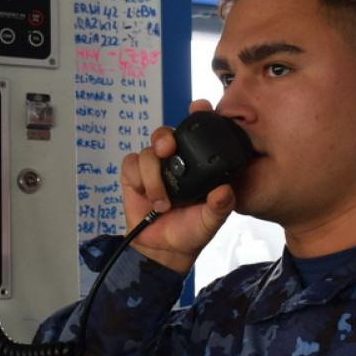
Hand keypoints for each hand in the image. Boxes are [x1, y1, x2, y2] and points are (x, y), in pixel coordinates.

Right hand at [120, 101, 236, 273]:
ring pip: (148, 151)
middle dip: (165, 137)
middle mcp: (175, 160)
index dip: (198, 114)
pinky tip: (147, 196)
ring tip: (162, 202)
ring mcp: (153, 166)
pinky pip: (130, 164)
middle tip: (167, 150)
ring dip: (153, 175)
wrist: (164, 250)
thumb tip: (225, 191)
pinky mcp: (133, 176)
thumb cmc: (190, 231)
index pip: (198, 131)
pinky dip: (139, 179)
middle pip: (166, 133)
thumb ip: (220, 206)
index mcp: (198, 163)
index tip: (199, 106)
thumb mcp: (211, 221)